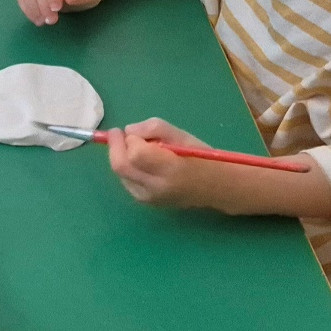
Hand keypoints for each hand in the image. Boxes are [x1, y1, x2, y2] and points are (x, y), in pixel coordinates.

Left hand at [104, 118, 218, 206]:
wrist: (215, 188)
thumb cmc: (201, 157)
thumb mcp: (182, 135)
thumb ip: (154, 128)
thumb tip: (128, 131)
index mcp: (171, 169)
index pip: (136, 154)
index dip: (130, 140)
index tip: (131, 131)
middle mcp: (156, 187)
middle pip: (121, 166)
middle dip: (115, 147)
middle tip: (117, 134)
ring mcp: (149, 197)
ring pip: (120, 173)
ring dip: (120, 157)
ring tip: (134, 148)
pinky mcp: (145, 202)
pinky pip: (126, 181)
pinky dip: (127, 168)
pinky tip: (138, 163)